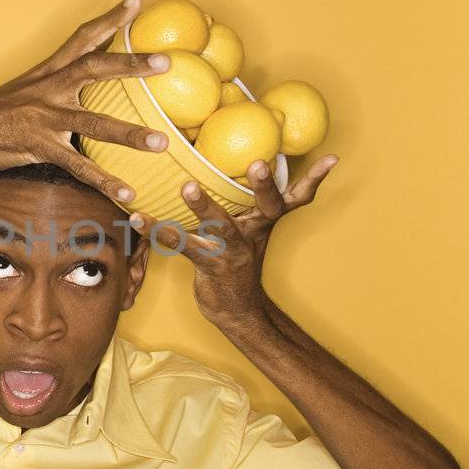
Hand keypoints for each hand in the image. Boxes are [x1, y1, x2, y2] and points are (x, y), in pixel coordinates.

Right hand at [0, 0, 173, 203]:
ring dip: (130, 134)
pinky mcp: (38, 146)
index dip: (110, 19)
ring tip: (162, 142)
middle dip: (132, 64)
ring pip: (94, 122)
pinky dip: (104, 181)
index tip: (136, 2)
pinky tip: (127, 193)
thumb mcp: (24, 89)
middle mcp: (48, 89)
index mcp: (48, 72)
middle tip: (167, 62)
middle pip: (95, 68)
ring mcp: (43, 118)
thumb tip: (82, 86)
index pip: (82, 38)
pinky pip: (78, 166)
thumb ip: (55, 85)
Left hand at [134, 155, 339, 325]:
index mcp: (264, 220)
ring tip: (187, 187)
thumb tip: (250, 158)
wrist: (236, 309)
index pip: (296, 198)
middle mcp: (253, 233)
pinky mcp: (208, 264)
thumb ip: (250, 199)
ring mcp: (232, 251)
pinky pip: (181, 244)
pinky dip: (157, 229)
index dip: (313, 180)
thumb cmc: (238, 258)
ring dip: (204, 206)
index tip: (331, 159)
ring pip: (221, 226)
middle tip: (260, 163)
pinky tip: (137, 217)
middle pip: (267, 207)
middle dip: (264, 186)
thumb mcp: (252, 228)